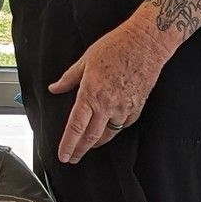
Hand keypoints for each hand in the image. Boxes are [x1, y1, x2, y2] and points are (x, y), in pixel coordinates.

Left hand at [48, 16, 171, 165]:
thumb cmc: (116, 47)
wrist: (145, 43)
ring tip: (89, 145)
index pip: (75, 126)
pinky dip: (114, 129)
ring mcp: (123, 108)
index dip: (68, 145)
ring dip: (97, 143)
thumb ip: (68, 79)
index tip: (63, 156)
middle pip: (91, 137)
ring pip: (108, 134)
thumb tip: (54, 88)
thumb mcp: (85, 60)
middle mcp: (106, 105)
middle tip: (73, 158)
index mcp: (90, 93)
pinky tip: (109, 129)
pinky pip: (123, 125)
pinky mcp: (137, 107)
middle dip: (80, 150)